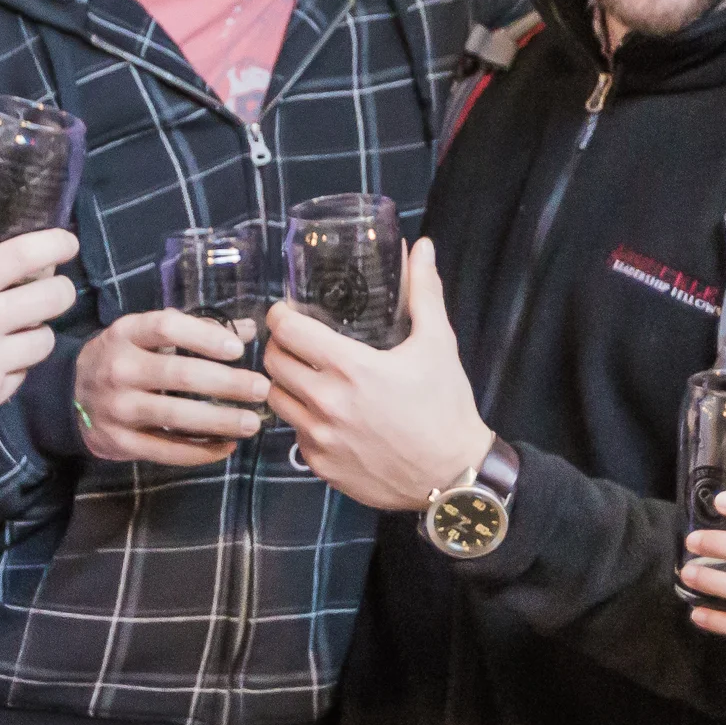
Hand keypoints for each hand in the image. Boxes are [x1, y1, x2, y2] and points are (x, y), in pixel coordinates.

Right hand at [0, 206, 78, 439]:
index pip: (24, 255)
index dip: (56, 244)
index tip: (66, 243)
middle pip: (54, 298)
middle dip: (59, 289)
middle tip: (49, 290)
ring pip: (45, 340)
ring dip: (37, 330)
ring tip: (19, 328)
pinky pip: (23, 374)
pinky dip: (16, 365)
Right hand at [73, 309, 269, 465]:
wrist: (69, 394)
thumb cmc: (124, 357)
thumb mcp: (147, 334)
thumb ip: (197, 330)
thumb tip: (249, 330)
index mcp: (126, 334)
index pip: (167, 329)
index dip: (205, 337)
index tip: (239, 349)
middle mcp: (118, 369)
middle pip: (178, 375)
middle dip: (227, 383)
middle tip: (261, 388)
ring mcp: (117, 408)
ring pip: (175, 417)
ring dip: (220, 420)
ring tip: (253, 422)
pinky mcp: (120, 443)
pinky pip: (166, 451)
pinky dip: (200, 451)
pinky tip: (227, 446)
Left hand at [264, 238, 493, 509]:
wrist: (453, 477)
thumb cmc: (445, 408)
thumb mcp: (438, 344)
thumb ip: (424, 292)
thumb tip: (422, 248)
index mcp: (351, 368)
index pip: (287, 330)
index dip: (280, 315)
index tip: (286, 311)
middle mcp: (327, 404)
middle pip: (273, 363)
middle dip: (279, 346)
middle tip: (294, 341)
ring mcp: (320, 438)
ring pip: (277, 400)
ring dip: (285, 383)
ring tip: (305, 375)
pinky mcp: (321, 465)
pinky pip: (295, 435)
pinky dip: (303, 420)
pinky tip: (325, 413)